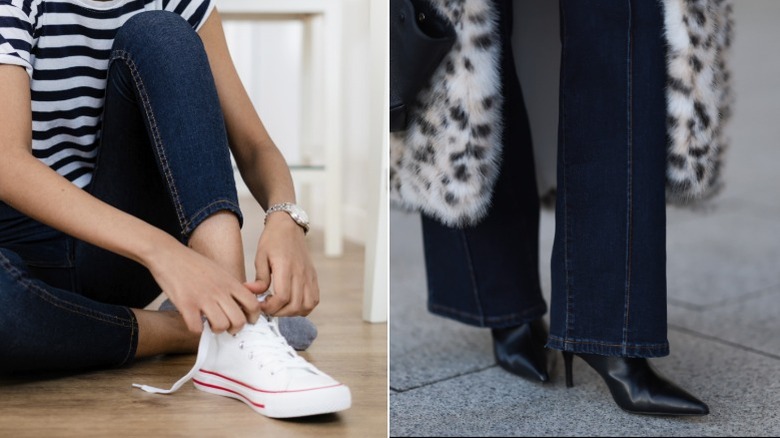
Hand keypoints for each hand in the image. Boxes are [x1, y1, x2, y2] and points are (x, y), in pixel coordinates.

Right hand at [145, 237, 262, 333]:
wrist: (168, 254)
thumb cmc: (192, 263)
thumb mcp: (220, 271)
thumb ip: (232, 286)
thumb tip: (243, 302)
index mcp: (230, 282)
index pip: (253, 304)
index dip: (253, 317)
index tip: (247, 321)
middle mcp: (219, 290)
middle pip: (239, 320)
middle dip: (234, 329)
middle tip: (227, 327)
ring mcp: (203, 297)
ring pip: (221, 326)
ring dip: (216, 330)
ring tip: (210, 324)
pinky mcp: (185, 304)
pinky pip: (196, 327)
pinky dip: (196, 329)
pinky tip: (194, 322)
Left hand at [246, 212, 319, 316]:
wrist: (289, 226)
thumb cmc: (272, 240)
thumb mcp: (261, 256)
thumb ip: (259, 278)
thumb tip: (251, 293)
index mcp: (286, 268)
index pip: (282, 298)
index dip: (270, 307)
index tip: (260, 305)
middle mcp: (301, 274)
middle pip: (295, 305)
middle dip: (279, 312)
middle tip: (268, 307)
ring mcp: (309, 276)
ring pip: (307, 305)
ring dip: (293, 312)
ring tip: (280, 306)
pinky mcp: (313, 277)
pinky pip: (314, 299)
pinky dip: (304, 307)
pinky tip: (292, 303)